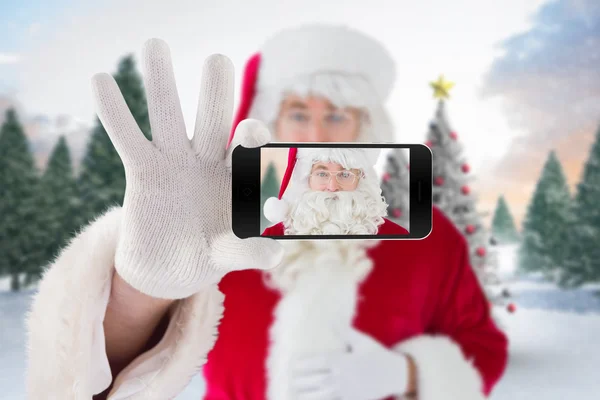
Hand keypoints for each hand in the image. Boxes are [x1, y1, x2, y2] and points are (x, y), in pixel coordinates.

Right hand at [91, 39, 282, 298]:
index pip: (249, 146)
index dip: (251, 137)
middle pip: (213, 117)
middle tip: (216, 60)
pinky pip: (127, 138)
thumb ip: (249, 252)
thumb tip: (273, 256)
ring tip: (153, 44)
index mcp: (237, 174)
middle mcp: (207, 160)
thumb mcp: (229, 255)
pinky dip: (114, 112)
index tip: (246, 135)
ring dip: (160, 82)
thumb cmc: (208, 255)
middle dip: (215, 91)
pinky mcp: (143, 172)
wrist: (170, 269)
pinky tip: (101, 80)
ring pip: (167, 116)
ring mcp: (174, 162)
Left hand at [292, 328, 408, 399]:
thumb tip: (332, 319)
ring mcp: (347, 391)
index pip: (319, 362)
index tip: (292, 364)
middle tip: (290, 380)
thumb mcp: (362, 341)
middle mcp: (343, 377)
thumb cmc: (377, 354)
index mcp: (343, 361)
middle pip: (317, 380)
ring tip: (295, 395)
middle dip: (302, 381)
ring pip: (322, 395)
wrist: (396, 374)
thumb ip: (345, 331)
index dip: (304, 364)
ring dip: (308, 395)